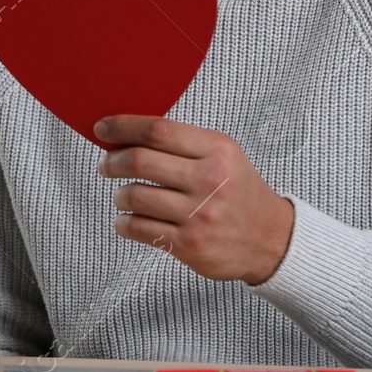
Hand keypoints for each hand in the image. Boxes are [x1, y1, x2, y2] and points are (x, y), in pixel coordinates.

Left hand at [95, 115, 294, 284]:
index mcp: (217, 150)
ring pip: (134, 195)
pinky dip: (124, 221)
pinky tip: (127, 219)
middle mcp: (209, 180)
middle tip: (106, 164)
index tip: (102, 129)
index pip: (158, 130)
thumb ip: (183, 143)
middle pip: (139, 160)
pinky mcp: (188, 244)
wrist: (269, 239)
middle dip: (112, 161)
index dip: (122, 127)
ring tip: (122, 193)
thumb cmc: (238, 192)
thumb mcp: (223, 156)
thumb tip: (127, 135)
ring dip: (118, 193)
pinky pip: (138, 227)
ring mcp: (198, 214)